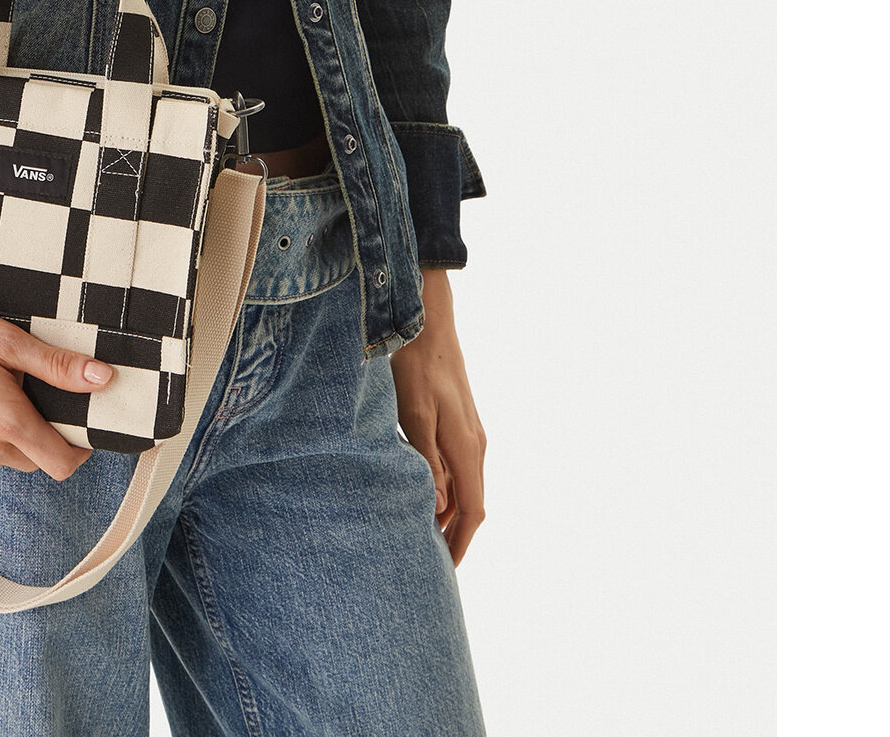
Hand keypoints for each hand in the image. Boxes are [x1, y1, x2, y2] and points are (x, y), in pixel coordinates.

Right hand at [0, 240, 112, 477]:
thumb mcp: (5, 339)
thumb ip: (56, 365)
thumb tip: (103, 379)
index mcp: (7, 422)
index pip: (60, 464)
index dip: (79, 451)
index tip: (81, 431)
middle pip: (29, 460)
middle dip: (38, 436)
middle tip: (28, 394)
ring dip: (1, 434)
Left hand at [390, 266, 486, 563]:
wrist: (427, 319)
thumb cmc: (416, 364)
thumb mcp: (414, 412)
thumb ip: (427, 459)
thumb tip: (439, 506)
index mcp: (467, 447)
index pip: (473, 510)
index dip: (460, 543)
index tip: (444, 571)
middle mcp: (475, 444)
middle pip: (471, 504)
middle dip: (454, 536)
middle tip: (428, 562)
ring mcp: (469, 431)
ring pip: (464, 486)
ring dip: (448, 514)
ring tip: (421, 536)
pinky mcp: (458, 420)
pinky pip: (458, 468)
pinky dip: (445, 490)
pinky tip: (422, 493)